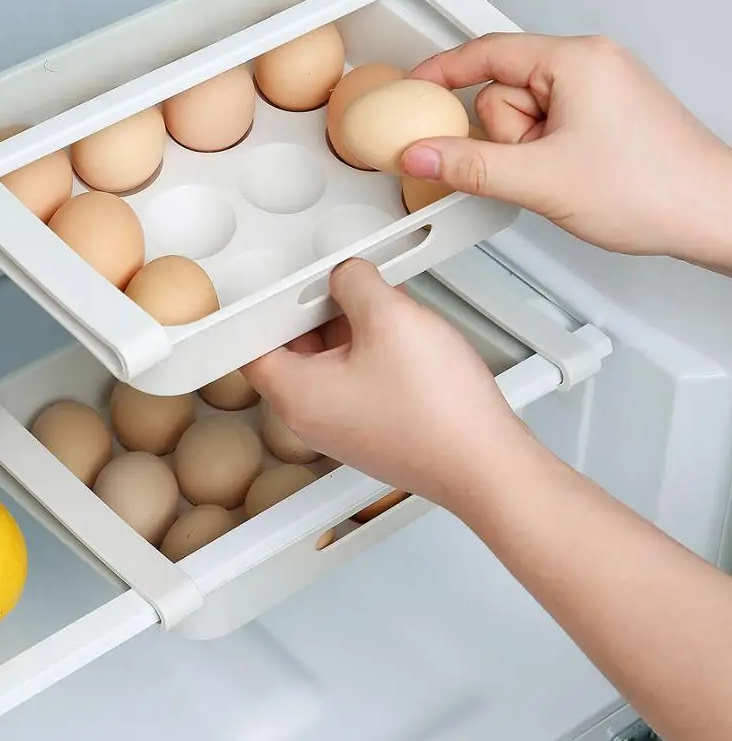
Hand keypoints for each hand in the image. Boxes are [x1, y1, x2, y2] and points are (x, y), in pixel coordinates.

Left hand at [243, 258, 537, 509]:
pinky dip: (372, 351)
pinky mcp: (374, 428)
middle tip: (345, 285)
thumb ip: (356, 283)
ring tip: (383, 304)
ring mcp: (343, 426)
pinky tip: (402, 333)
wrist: (487, 465)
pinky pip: (358, 378)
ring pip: (330, 361)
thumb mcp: (390, 317)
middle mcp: (312, 416)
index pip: (252, 345)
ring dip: (352, 327)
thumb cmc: (439, 413)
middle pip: (294, 348)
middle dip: (319, 310)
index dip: (266, 307)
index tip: (286, 284)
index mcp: (296, 394)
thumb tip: (346, 274)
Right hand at [404, 34, 731, 265]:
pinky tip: (568, 174)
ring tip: (559, 173)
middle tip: (533, 165)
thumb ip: (469, 167)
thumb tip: (422, 156)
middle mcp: (589, 64)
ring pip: (522, 116)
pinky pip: (545, 127)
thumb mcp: (541, 180)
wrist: (710, 214)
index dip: (442, 72)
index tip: (412, 88)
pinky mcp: (602, 115)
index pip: (486, 52)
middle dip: (506, 137)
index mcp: (576, 60)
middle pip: (501, 92)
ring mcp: (598, 90)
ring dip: (525, 151)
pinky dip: (542, 153)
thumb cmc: (653, 187)